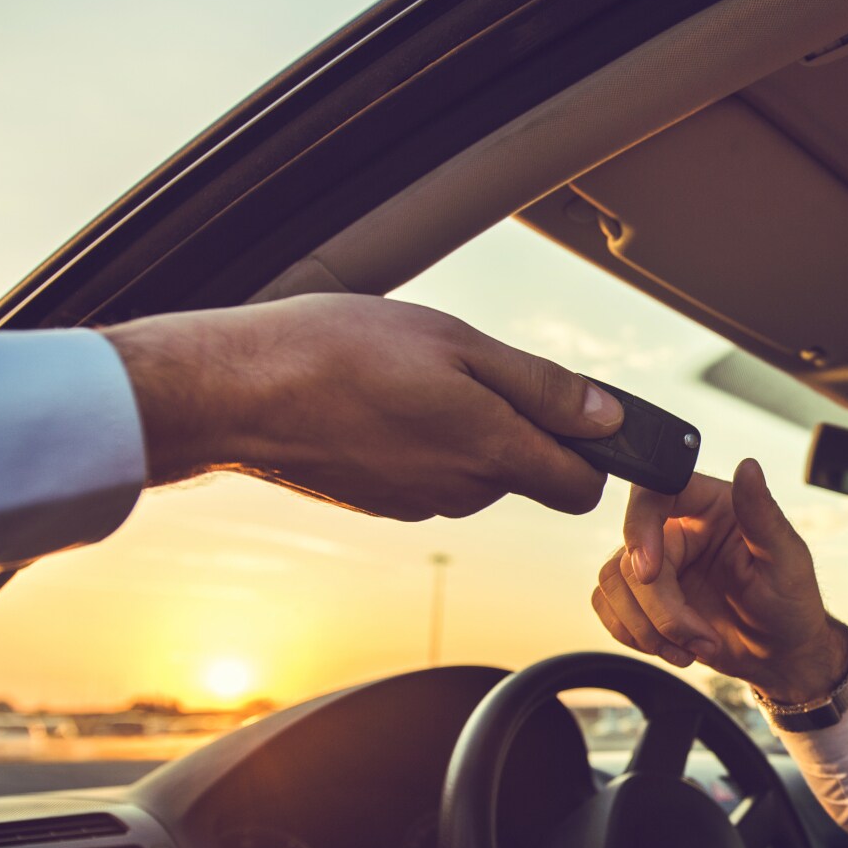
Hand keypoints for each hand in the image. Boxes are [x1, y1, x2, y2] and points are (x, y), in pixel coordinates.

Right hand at [103, 293, 622, 516]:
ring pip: (477, 471)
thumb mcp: (457, 343)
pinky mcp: (383, 503)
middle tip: (471, 368)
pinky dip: (423, 441)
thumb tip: (608, 418)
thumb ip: (542, 387)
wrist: (238, 392)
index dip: (592, 452)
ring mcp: (419, 503)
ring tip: (414, 377)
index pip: (580, 489)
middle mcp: (462, 493)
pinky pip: (430, 474)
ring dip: (467, 430)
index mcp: (491, 453)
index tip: (577, 413)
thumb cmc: (341, 353)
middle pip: (528, 473)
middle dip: (521, 428)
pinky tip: (382, 401)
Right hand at [591, 458, 847, 700]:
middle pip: (630, 555)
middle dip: (660, 608)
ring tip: (693, 646)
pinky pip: (609, 607)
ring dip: (648, 628)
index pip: (654, 493)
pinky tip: (675, 648)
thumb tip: (749, 467)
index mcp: (711, 506)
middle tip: (697, 636)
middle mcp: (678, 528)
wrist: (780, 656)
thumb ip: (763, 514)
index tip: (651, 572)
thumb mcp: (787, 560)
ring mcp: (659, 564)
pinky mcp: (644, 598)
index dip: (640, 528)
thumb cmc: (791, 604)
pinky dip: (636, 637)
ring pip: (614, 583)